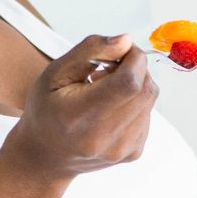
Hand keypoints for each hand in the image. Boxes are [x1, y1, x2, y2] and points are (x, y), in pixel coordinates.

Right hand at [1, 33, 157, 178]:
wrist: (47, 156)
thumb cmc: (47, 110)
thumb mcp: (56, 72)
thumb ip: (91, 50)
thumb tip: (126, 41)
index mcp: (80, 117)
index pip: (129, 82)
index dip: (132, 58)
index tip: (118, 52)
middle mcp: (105, 139)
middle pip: (145, 89)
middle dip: (135, 68)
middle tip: (109, 68)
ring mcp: (122, 150)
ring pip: (149, 99)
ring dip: (135, 85)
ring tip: (106, 89)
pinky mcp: (133, 153)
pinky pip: (147, 113)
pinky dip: (135, 102)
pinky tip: (111, 107)